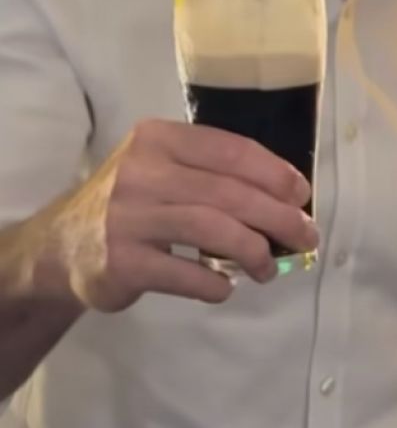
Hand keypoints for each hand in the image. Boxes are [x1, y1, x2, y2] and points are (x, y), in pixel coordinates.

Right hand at [25, 119, 317, 311]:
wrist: (60, 246)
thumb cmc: (134, 202)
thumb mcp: (166, 169)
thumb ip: (216, 174)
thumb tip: (291, 197)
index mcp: (158, 139)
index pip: (232, 150)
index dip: (276, 174)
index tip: (302, 195)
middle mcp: (141, 171)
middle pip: (229, 193)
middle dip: (278, 216)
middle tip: (305, 236)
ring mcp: (127, 217)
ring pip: (212, 229)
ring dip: (253, 251)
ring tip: (268, 268)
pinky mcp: (120, 262)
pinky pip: (184, 273)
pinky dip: (214, 283)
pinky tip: (226, 287)